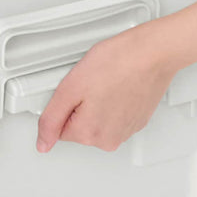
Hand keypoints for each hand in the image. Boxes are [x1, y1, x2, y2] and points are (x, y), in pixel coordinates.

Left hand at [35, 0, 196, 152]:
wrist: (153, 52)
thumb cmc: (117, 62)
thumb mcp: (70, 87)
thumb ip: (51, 119)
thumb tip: (43, 143)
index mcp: (89, 134)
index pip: (59, 128)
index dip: (66, 103)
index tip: (78, 89)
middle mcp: (109, 140)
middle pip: (78, 126)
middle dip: (81, 105)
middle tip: (93, 83)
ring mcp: (126, 131)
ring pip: (97, 121)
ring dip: (98, 103)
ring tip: (108, 83)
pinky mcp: (138, 121)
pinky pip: (114, 116)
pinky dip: (114, 101)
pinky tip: (119, 85)